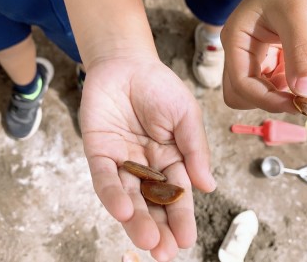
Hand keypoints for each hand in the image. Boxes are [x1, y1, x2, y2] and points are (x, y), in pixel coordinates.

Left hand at [80, 56, 215, 260]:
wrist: (127, 63)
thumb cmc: (160, 88)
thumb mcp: (186, 117)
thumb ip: (195, 150)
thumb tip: (208, 187)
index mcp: (171, 160)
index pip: (178, 195)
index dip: (182, 218)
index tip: (186, 241)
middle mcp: (145, 167)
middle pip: (152, 203)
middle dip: (158, 228)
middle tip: (163, 253)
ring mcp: (121, 161)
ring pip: (128, 196)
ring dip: (136, 219)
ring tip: (146, 240)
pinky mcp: (98, 152)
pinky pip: (104, 177)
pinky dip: (112, 194)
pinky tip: (123, 211)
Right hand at [221, 0, 306, 112]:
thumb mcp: (301, 17)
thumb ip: (303, 54)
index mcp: (236, 40)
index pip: (241, 84)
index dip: (268, 100)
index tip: (298, 104)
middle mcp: (239, 51)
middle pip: (240, 94)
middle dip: (267, 100)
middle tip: (298, 98)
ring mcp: (252, 55)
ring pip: (255, 92)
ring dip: (278, 94)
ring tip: (304, 79)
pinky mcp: (266, 57)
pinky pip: (270, 83)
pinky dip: (286, 86)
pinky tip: (301, 70)